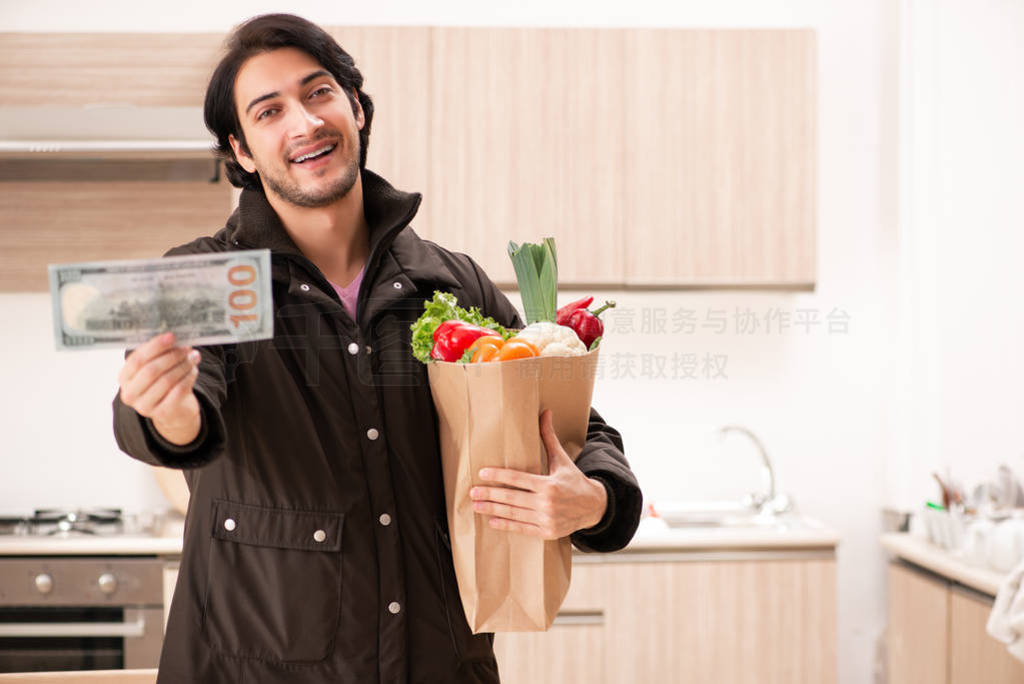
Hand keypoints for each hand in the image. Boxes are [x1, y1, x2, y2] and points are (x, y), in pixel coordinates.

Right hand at [118, 332, 201, 445]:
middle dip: (172, 356)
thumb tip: (174, 336)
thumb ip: (159, 354)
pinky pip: (178, 391)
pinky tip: (194, 370)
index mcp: (124, 377)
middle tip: (186, 348)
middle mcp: (130, 393)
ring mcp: (144, 406)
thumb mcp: (156, 368)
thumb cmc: (163, 382)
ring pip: (167, 380)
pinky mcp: (162, 413)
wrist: (173, 411)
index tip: (172, 336)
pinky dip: (188, 377)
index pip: (137, 359)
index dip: (155, 346)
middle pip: (152, 370)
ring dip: (183, 365)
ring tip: (193, 357)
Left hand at [470, 409, 607, 539]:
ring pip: (514, 513)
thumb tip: (545, 412)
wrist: (594, 507)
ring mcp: (547, 519)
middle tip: (472, 492)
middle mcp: (547, 503)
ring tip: (476, 506)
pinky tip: (492, 520)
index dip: (498, 476)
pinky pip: (522, 528)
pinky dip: (506, 525)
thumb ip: (549, 438)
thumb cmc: (574, 480)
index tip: (482, 474)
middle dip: (490, 494)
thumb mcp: (561, 459)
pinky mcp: (547, 532)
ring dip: (492, 509)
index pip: (518, 479)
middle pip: (512, 498)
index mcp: (549, 484)